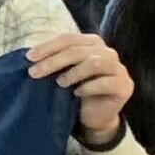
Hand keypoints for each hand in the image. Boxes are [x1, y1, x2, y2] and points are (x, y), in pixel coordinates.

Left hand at [28, 31, 133, 150]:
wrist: (94, 116)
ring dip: (73, 73)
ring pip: (95, 63)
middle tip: (34, 73)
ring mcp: (119, 68)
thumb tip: (29, 55)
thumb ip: (53, 61)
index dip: (48, 46)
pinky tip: (77, 93)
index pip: (68, 38)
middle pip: (78, 50)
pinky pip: (106, 82)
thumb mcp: (62, 73)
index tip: (29, 57)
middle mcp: (108, 52)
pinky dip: (88, 87)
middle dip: (53, 61)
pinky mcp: (125, 86)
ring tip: (59, 83)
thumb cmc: (76, 90)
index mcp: (92, 43)